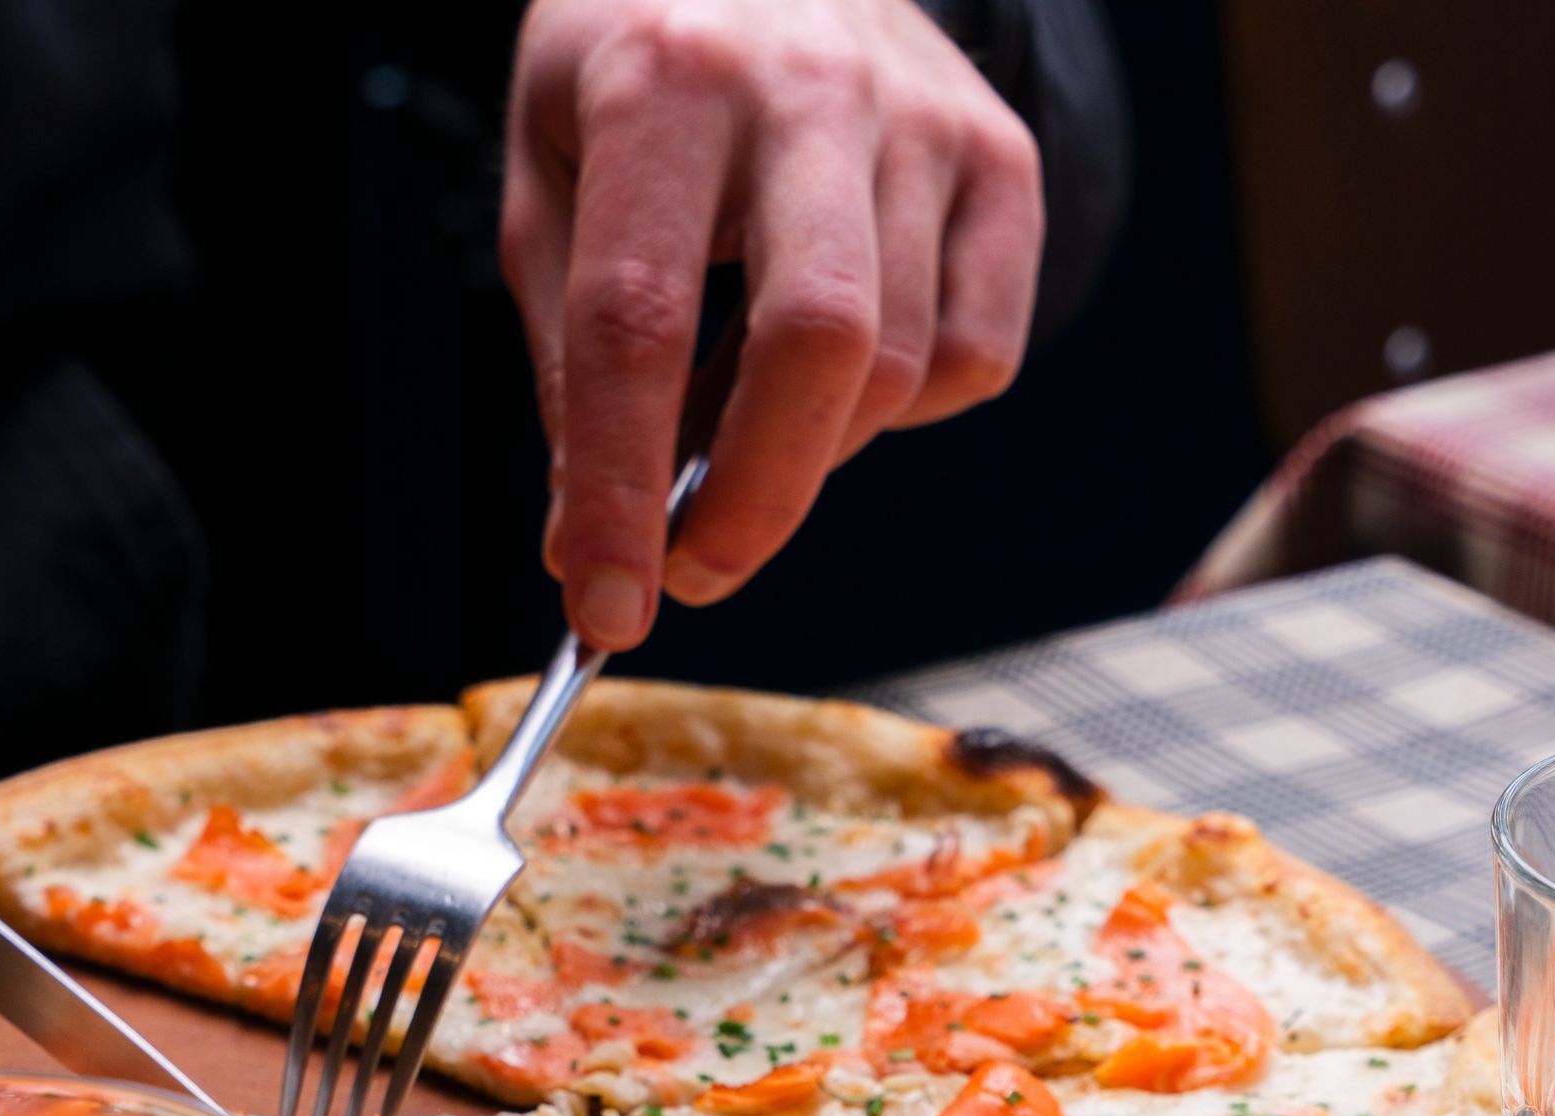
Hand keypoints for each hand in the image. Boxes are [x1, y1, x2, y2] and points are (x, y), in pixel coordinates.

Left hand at [504, 0, 1043, 650]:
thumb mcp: (552, 179)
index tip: (607, 607)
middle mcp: (810, 90)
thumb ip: (569, 359)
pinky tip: (844, 359)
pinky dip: (908, 404)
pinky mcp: (1002, 160)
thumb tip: (595, 544)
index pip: (638, 323)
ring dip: (814, 447)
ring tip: (746, 417)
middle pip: (816, 347)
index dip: (620, 490)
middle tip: (696, 569)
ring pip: (899, 369)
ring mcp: (925, 121)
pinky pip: (975, 354)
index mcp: (667, 82)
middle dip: (755, 501)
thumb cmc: (646, 70)